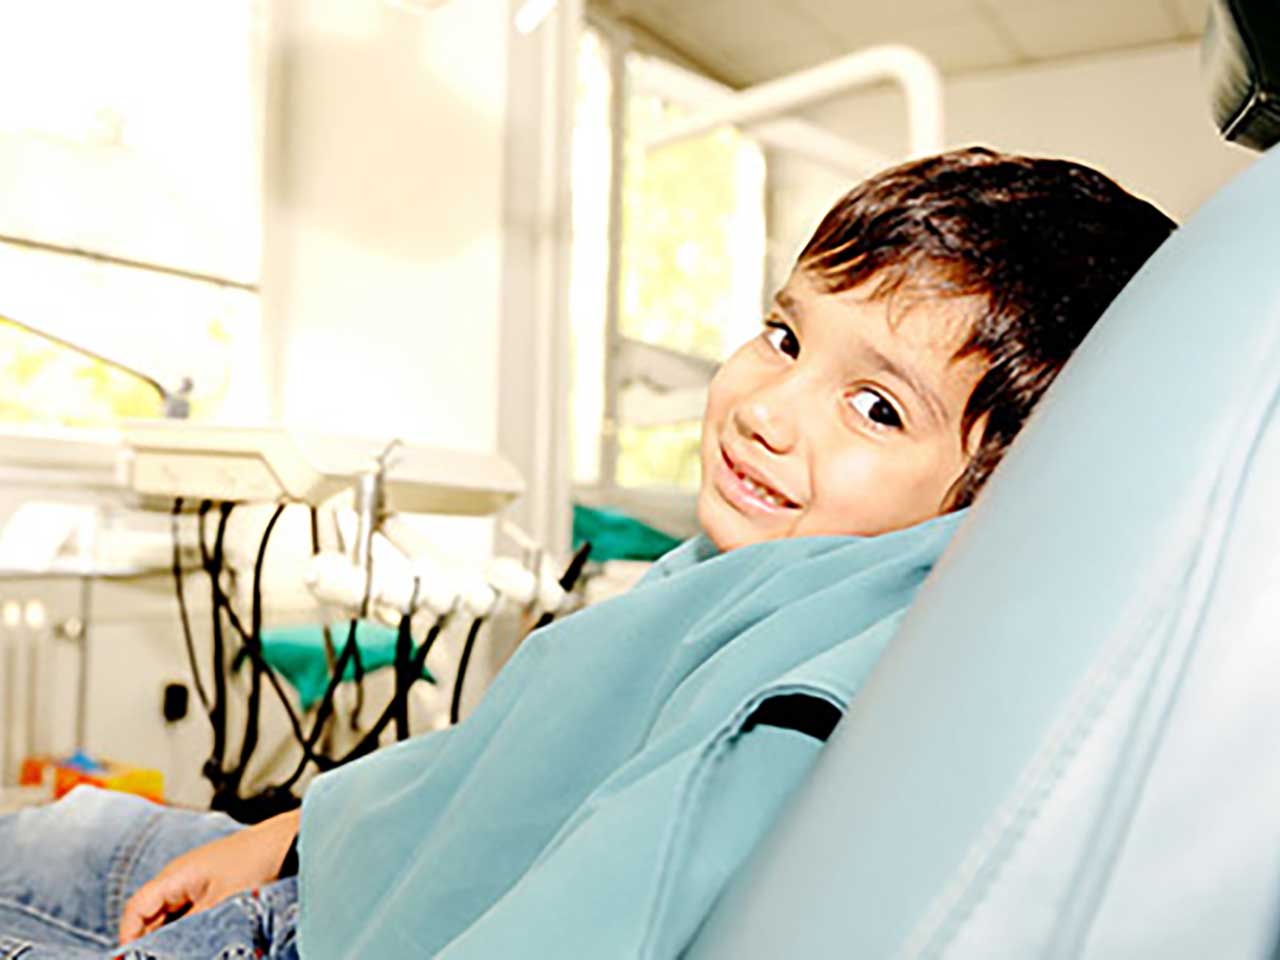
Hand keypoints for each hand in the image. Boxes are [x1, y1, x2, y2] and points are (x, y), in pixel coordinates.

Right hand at [119, 808, 300, 944]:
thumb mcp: (221, 902)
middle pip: (148, 918)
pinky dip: (186, 932)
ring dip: (169, 939)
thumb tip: (168, 950)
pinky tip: (194, 946)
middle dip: (147, 943)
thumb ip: (190, 928)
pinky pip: (187, 916)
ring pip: (168, 919)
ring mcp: (193, 885)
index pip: (135, 910)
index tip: (129, 959)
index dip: (128, 937)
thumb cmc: (256, 861)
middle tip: (157, 959)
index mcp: (173, 876)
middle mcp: (178, 879)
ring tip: (176, 954)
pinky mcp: (209, 890)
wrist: (287, 842)